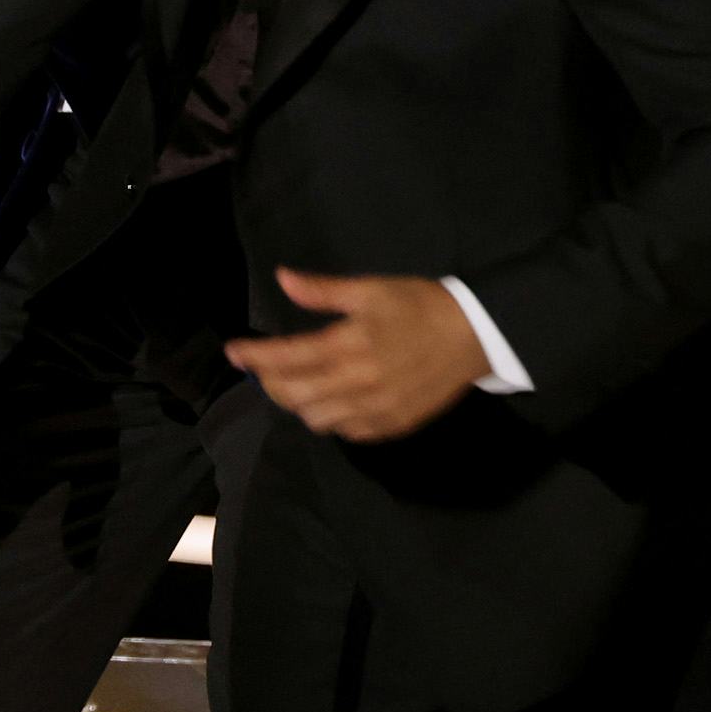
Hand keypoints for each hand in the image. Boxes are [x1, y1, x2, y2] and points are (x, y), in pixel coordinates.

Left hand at [226, 269, 488, 441]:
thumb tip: (282, 279)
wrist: (475, 336)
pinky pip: (347, 433)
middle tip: (267, 369)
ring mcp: (375, 409)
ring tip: (298, 384)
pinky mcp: (392, 425)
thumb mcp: (371, 289)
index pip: (286, 357)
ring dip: (299, 403)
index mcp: (349, 344)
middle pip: (294, 396)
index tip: (235, 352)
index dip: (254, 356)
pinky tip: (333, 401)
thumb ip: (323, 291)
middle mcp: (357, 383)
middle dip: (271, 383)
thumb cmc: (420, 305)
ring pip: (317, 419)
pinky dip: (331, 419)